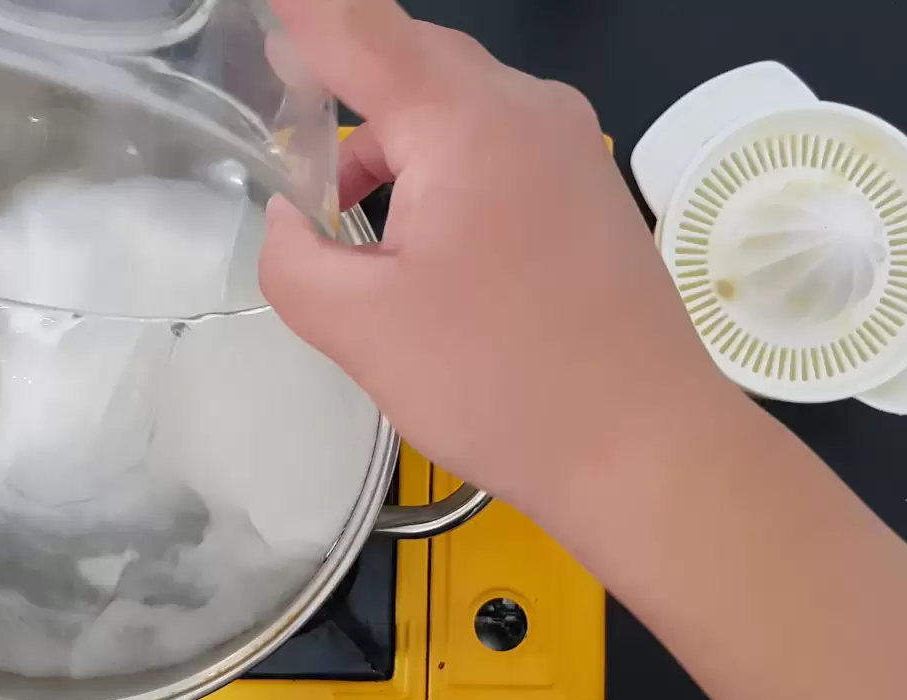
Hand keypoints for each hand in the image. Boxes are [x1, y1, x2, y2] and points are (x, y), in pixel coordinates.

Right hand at [261, 0, 724, 520]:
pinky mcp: (587, 192)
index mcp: (465, 118)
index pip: (353, 23)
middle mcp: (526, 109)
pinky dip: (440, 177)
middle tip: (277, 131)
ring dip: (389, 150)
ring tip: (346, 228)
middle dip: (336, 90)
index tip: (258, 3)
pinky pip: (494, 151)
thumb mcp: (362, 328)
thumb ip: (292, 259)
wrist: (648, 449)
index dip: (299, 8)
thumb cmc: (505, 383)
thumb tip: (288, 221)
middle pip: (406, 61)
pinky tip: (418, 250)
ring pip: (452, 111)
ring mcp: (569, 147)